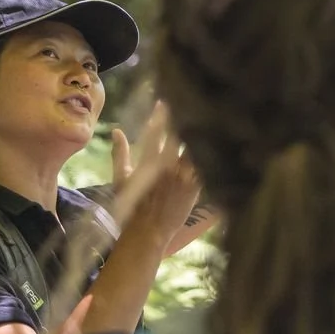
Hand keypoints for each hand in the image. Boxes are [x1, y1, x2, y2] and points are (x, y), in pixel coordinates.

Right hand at [110, 101, 203, 250]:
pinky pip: (206, 167)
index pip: (155, 132)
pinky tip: (217, 142)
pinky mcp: (196, 187)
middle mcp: (168, 166)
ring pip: (195, 148)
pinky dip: (210, 154)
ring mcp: (183, 177)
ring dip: (200, 134)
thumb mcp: (121, 179)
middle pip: (179, 136)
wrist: (148, 231)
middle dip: (183, 120)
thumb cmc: (132, 206)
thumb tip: (117, 130)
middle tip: (191, 105)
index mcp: (149, 162)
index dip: (160, 115)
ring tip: (208, 119)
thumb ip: (119, 153)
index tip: (163, 102)